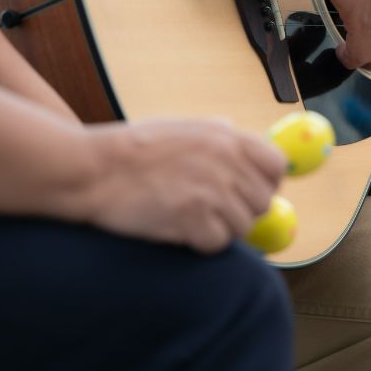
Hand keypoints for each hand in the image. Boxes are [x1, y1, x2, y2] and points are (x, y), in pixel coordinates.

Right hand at [84, 118, 285, 253]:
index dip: (267, 182)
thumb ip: (219, 133)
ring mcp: (211, 191)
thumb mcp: (183, 126)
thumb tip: (244, 139)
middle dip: (241, 209)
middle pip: (263, 201)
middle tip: (212, 209)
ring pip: (244, 226)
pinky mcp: (194, 219)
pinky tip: (179, 228)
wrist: (93, 169)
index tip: (250, 190)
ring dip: (220, 227)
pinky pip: (217, 243)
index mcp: (226, 136)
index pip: (276, 165)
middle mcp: (225, 161)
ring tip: (189, 216)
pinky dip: (200, 242)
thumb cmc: (132, 149)